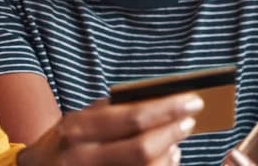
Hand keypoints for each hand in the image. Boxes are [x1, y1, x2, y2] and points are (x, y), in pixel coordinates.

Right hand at [17, 93, 202, 165]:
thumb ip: (110, 110)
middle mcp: (82, 155)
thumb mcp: (77, 120)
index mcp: (78, 128)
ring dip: (170, 155)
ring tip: (177, 142)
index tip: (193, 101)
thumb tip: (157, 99)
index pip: (132, 117)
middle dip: (172, 133)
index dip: (167, 110)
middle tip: (190, 122)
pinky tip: (167, 158)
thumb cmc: (64, 142)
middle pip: (142, 148)